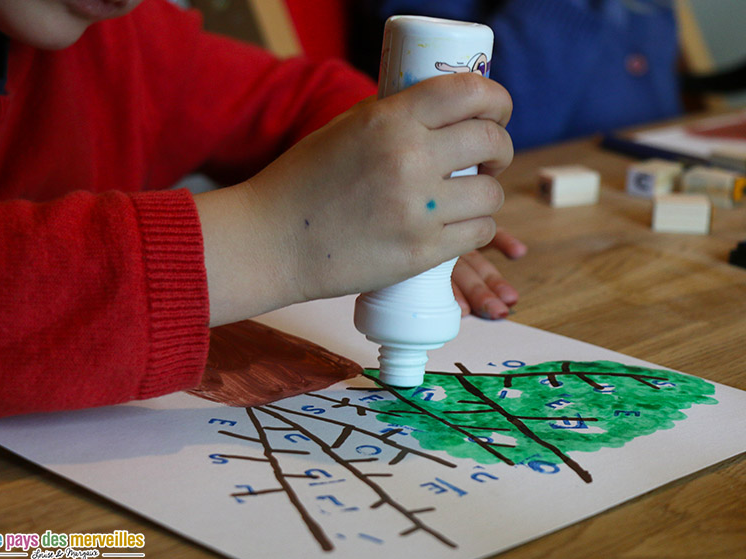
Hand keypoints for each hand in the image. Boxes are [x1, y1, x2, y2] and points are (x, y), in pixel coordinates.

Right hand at [194, 72, 512, 325]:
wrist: (272, 241)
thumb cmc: (303, 182)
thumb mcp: (345, 129)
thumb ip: (395, 115)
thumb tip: (445, 109)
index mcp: (390, 120)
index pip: (468, 92)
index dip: (496, 99)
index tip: (498, 112)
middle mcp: (409, 158)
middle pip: (490, 141)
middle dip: (499, 148)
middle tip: (489, 159)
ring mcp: (418, 209)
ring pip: (492, 194)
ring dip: (487, 194)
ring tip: (469, 198)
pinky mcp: (421, 252)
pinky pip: (479, 233)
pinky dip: (477, 228)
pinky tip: (460, 225)